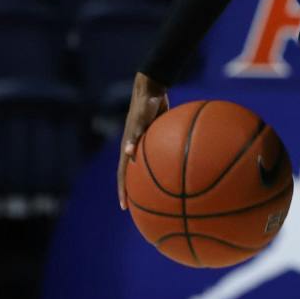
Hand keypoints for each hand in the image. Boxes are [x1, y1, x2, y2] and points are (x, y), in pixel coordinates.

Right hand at [117, 73, 170, 209]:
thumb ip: (136, 134)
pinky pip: (156, 157)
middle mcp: (133, 148)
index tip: (124, 207)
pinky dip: (163, 167)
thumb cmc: (146, 102)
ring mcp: (143, 144)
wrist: (152, 89)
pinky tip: (177, 175)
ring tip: (159, 198)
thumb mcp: (141, 118)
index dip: (122, 191)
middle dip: (134, 192)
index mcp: (127, 147)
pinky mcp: (153, 139)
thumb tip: (129, 154)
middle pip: (132, 175)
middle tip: (140, 209)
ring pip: (144, 168)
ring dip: (148, 182)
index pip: (122, 174)